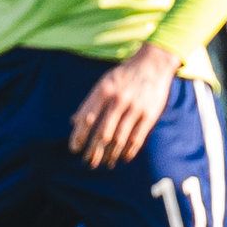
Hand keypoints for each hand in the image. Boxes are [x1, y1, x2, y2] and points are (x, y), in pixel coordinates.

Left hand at [68, 51, 181, 168]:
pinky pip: (137, 138)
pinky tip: (122, 158)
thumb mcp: (104, 82)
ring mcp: (135, 108)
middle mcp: (118, 99)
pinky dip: (128, 151)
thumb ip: (89, 103)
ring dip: (110, 154)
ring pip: (119, 139)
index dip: (79, 136)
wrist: (153, 64)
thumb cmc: (124, 75)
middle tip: (88, 162)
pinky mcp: (150, 114)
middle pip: (102, 132)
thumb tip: (73, 122)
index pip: (87, 118)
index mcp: (103, 90)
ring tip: (105, 163)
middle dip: (93, 151)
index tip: (74, 149)